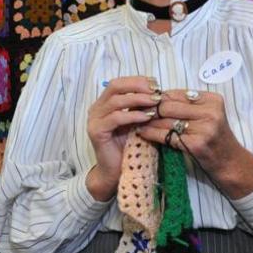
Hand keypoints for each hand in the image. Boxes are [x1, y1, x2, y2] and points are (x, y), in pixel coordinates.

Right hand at [86, 76, 160, 200]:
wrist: (116, 171)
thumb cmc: (128, 146)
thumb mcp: (137, 122)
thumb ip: (141, 107)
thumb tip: (157, 92)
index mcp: (104, 103)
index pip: (119, 83)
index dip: (137, 80)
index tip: (155, 84)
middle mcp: (96, 109)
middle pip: (115, 86)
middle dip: (137, 86)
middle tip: (155, 91)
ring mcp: (94, 120)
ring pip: (116, 100)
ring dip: (138, 99)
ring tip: (154, 102)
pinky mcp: (97, 132)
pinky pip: (115, 118)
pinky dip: (132, 115)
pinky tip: (146, 117)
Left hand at [137, 89, 252, 198]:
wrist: (229, 162)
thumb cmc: (213, 137)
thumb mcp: (206, 115)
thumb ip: (186, 105)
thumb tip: (153, 97)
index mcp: (212, 100)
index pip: (176, 94)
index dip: (157, 98)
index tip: (143, 101)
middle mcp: (210, 112)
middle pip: (168, 105)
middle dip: (150, 109)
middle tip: (136, 112)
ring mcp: (205, 128)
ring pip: (165, 120)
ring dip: (148, 122)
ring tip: (136, 122)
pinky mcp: (196, 144)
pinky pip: (166, 136)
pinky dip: (151, 134)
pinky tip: (142, 133)